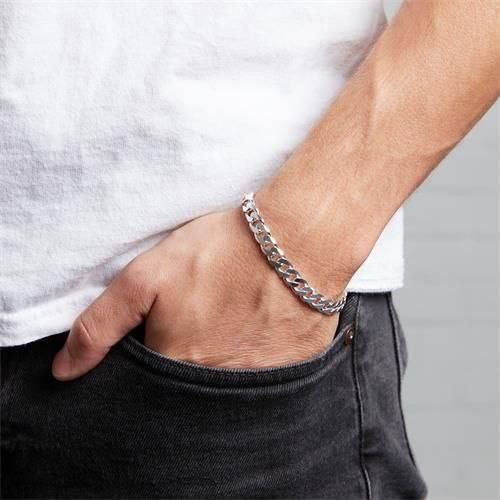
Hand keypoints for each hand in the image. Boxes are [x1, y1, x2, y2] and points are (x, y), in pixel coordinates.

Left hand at [51, 205, 347, 380]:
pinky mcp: (292, 371)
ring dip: (226, 356)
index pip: (151, 381)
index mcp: (178, 365)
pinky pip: (265, 377)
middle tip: (206, 316)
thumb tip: (63, 372)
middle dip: (191, 354)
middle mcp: (218, 387)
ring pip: (228, 383)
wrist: (295, 241)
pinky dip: (258, 355)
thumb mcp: (146, 277)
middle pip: (189, 385)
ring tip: (232, 319)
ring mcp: (259, 383)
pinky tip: (260, 326)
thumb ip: (100, 325)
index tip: (169, 324)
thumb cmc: (220, 252)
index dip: (156, 349)